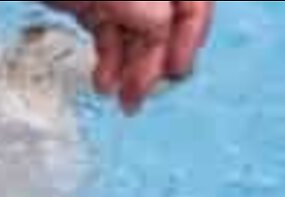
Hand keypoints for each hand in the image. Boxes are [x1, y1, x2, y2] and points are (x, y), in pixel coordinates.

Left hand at [48, 1, 213, 113]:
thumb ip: (144, 7)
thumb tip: (159, 33)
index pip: (193, 2)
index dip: (189, 37)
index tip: (174, 71)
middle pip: (166, 24)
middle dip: (155, 62)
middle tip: (141, 95)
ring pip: (137, 36)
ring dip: (132, 70)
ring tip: (121, 99)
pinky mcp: (91, 5)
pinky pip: (109, 36)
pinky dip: (109, 61)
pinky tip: (104, 83)